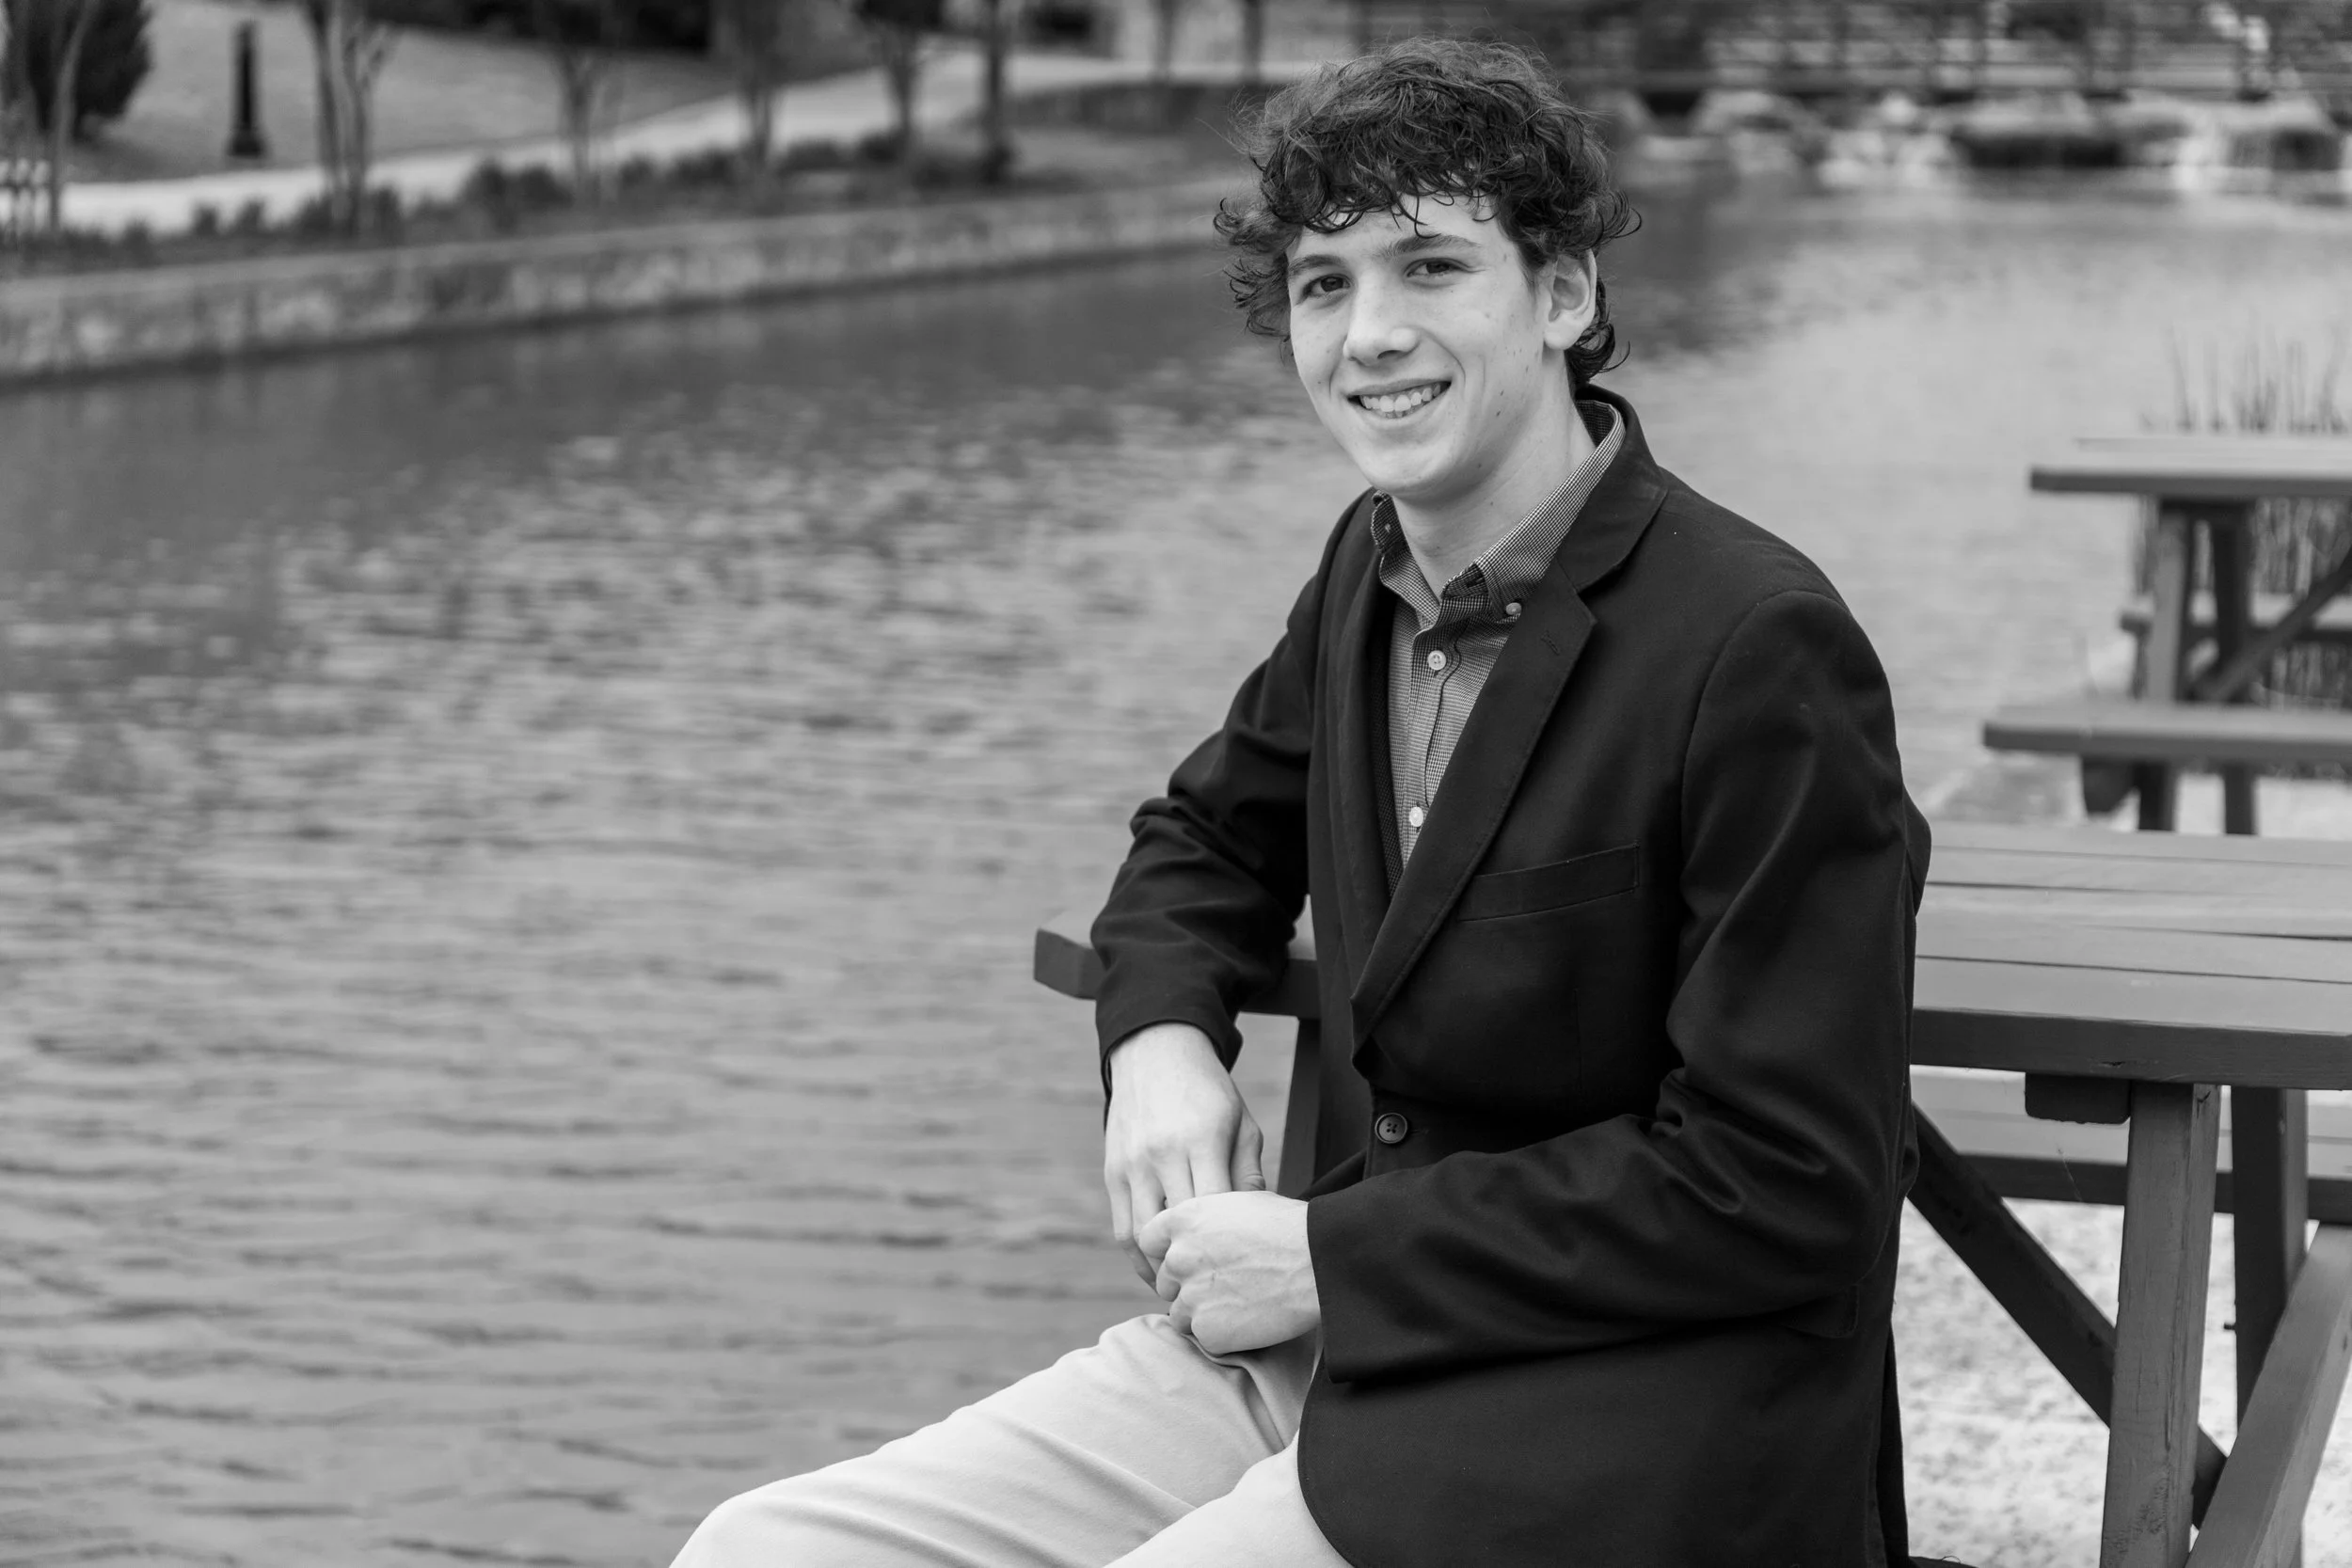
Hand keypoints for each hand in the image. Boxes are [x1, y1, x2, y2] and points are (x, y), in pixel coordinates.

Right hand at [1103, 1023, 1264, 1285]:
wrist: (1156, 1052)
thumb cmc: (1210, 1092)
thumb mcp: (1242, 1124)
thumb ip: (1248, 1175)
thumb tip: (1257, 1226)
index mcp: (1201, 1141)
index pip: (1215, 1211)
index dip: (1226, 1248)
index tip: (1242, 1274)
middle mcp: (1161, 1154)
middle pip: (1177, 1230)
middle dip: (1194, 1267)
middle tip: (1214, 1297)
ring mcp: (1132, 1165)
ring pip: (1143, 1236)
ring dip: (1161, 1270)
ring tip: (1184, 1292)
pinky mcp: (1113, 1171)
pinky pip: (1122, 1227)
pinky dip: (1138, 1256)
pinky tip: (1156, 1270)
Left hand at [1139, 1191, 1318, 1354]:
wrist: (1320, 1262)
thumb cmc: (1289, 1227)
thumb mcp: (1238, 1204)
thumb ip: (1205, 1220)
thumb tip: (1195, 1232)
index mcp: (1183, 1219)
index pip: (1149, 1240)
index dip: (1168, 1251)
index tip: (1189, 1260)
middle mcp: (1179, 1256)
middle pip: (1165, 1281)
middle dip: (1187, 1285)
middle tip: (1225, 1286)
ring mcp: (1191, 1295)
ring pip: (1179, 1314)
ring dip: (1202, 1314)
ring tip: (1240, 1304)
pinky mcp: (1207, 1330)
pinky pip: (1203, 1338)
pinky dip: (1222, 1335)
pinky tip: (1250, 1320)